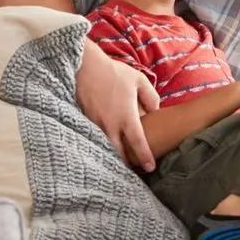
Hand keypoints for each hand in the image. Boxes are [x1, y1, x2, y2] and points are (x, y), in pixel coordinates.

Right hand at [76, 39, 158, 170]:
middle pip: (119, 153)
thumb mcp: (139, 80)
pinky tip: (106, 146)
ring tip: (121, 162)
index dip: (145, 157)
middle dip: (127, 164)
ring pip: (105, 148)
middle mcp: (110, 125)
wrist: (85, 68)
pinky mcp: (84, 122)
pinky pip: (95, 139)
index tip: (150, 168)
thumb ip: (150, 97)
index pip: (138, 143)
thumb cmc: (114, 73)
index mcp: (126, 116)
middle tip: (135, 171)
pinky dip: (102, 145)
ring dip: (113, 156)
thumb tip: (155, 110)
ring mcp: (95, 125)